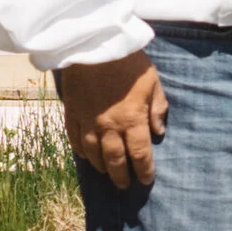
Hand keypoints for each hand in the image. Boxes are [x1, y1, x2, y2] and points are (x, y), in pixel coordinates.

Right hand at [58, 51, 167, 188]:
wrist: (93, 45)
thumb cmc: (128, 62)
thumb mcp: (153, 82)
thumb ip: (157, 108)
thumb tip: (158, 132)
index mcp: (132, 120)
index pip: (140, 154)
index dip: (144, 170)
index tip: (146, 180)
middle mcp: (109, 127)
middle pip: (115, 160)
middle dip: (121, 176)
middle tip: (125, 186)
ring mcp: (88, 122)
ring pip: (93, 154)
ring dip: (101, 167)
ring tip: (107, 174)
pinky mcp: (73, 113)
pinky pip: (75, 138)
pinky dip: (81, 151)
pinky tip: (85, 156)